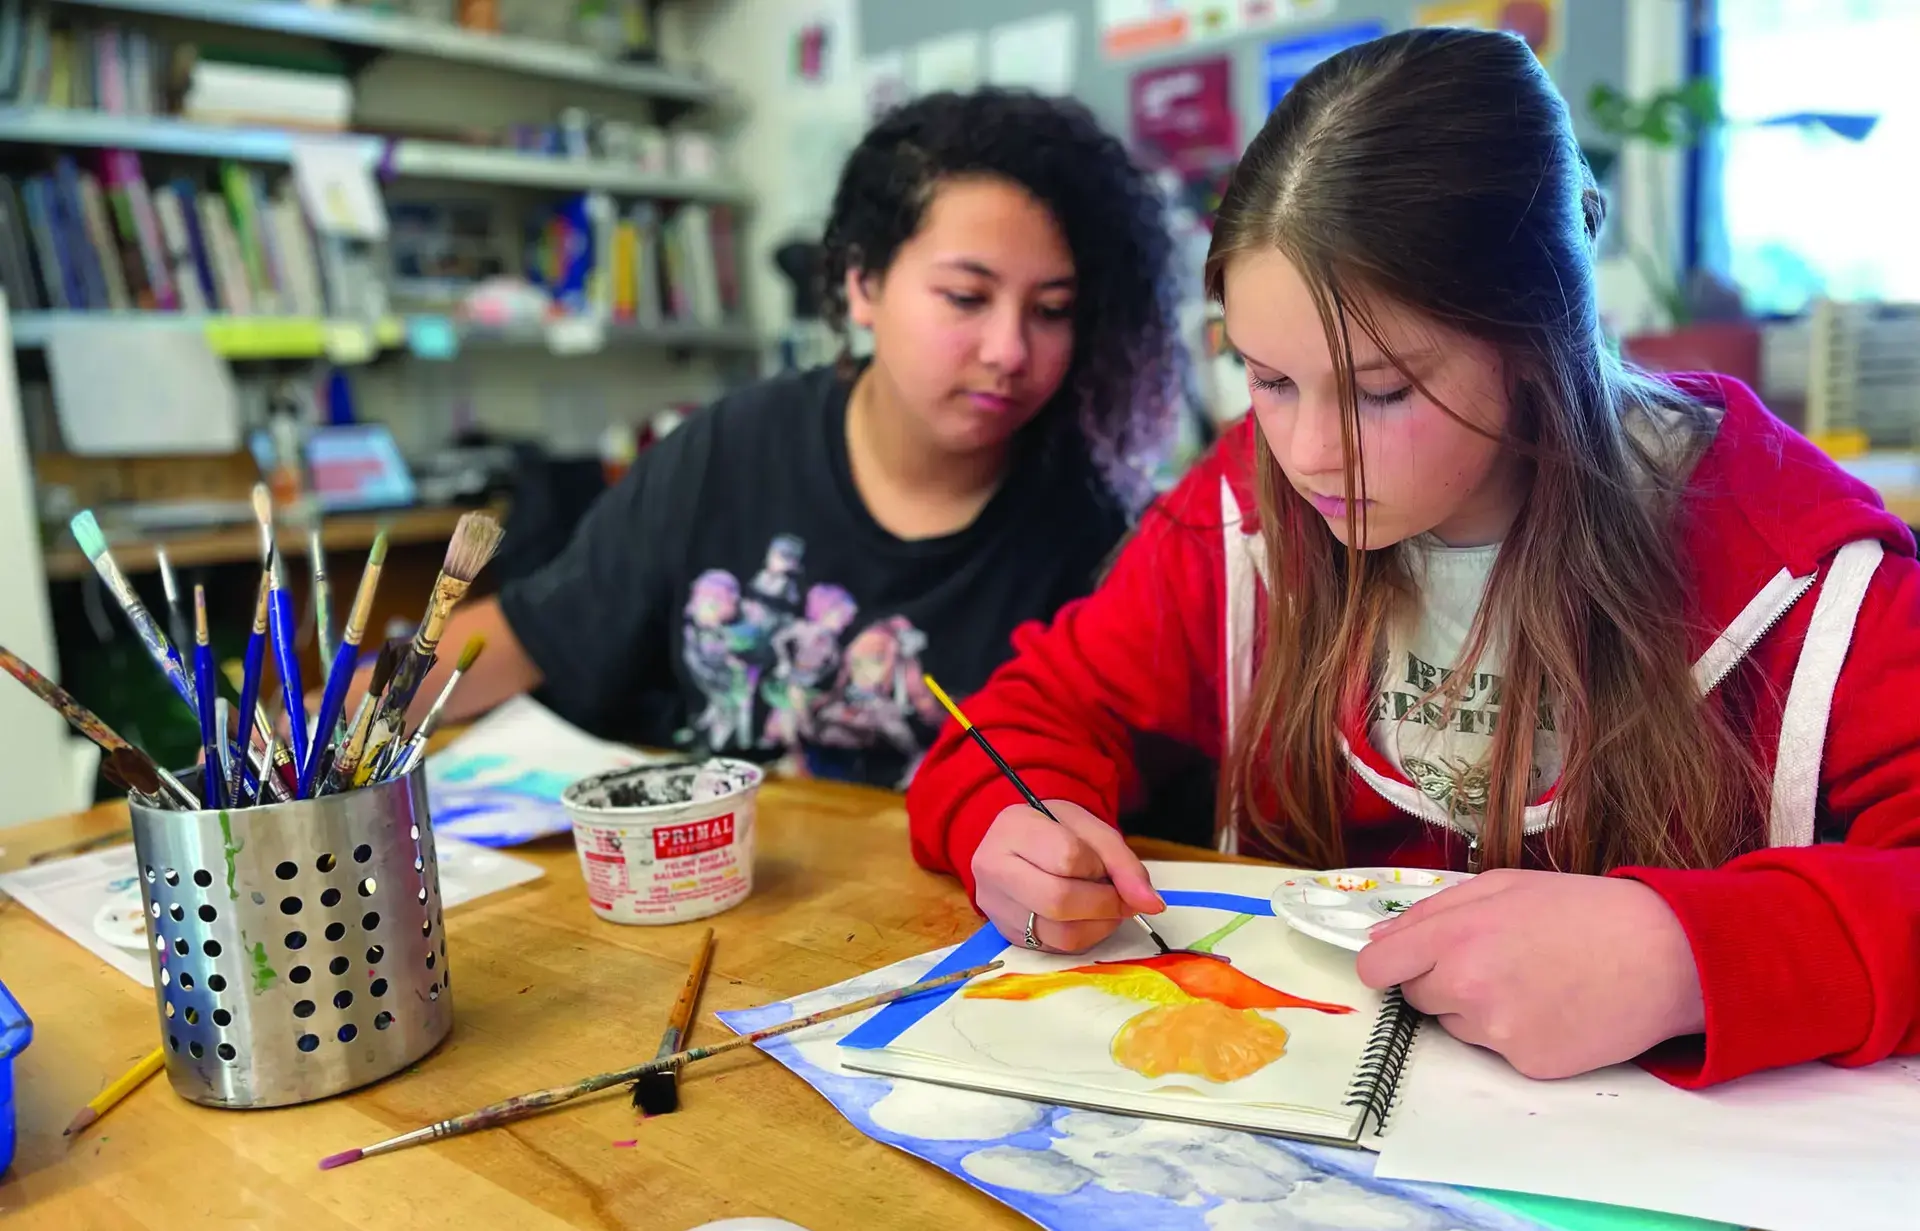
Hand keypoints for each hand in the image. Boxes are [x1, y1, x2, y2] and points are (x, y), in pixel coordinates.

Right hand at [971, 799, 1164, 953]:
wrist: (1018, 844)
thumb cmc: (1054, 830)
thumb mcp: (1091, 829)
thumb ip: (1124, 862)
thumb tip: (1151, 904)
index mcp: (1012, 829)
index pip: (1067, 858)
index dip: (1099, 867)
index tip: (1104, 865)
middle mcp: (993, 869)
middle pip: (1060, 902)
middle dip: (1105, 903)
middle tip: (1119, 896)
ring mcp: (995, 907)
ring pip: (1060, 934)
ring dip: (1099, 925)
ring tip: (1104, 906)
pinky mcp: (1007, 935)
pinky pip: (1056, 949)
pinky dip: (1084, 937)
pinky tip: (1085, 918)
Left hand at [1355, 868, 1704, 1078]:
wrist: (1663, 956)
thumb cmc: (1582, 911)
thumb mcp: (1501, 886)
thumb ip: (1431, 912)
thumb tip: (1379, 940)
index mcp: (1456, 936)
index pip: (1377, 967)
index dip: (1385, 965)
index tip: (1398, 964)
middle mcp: (1468, 987)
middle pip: (1416, 997)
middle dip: (1440, 981)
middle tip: (1493, 960)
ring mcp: (1498, 1031)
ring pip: (1456, 1025)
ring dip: (1477, 1008)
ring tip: (1533, 980)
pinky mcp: (1526, 1064)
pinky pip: (1496, 1050)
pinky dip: (1515, 1033)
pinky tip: (1553, 1007)